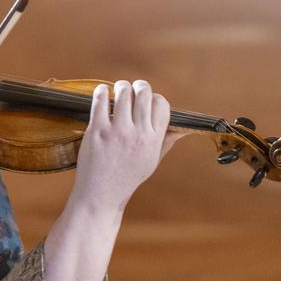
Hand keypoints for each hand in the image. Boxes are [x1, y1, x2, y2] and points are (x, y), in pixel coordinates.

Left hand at [70, 80, 182, 210]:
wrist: (101, 194)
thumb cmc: (126, 178)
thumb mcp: (151, 162)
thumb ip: (166, 142)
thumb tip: (182, 129)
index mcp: (154, 140)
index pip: (162, 105)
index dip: (154, 98)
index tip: (146, 100)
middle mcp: (139, 134)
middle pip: (144, 93)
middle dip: (138, 86)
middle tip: (131, 89)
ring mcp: (118, 132)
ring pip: (124, 92)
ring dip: (120, 86)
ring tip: (117, 90)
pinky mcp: (98, 131)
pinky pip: (101, 101)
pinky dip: (102, 91)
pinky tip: (102, 92)